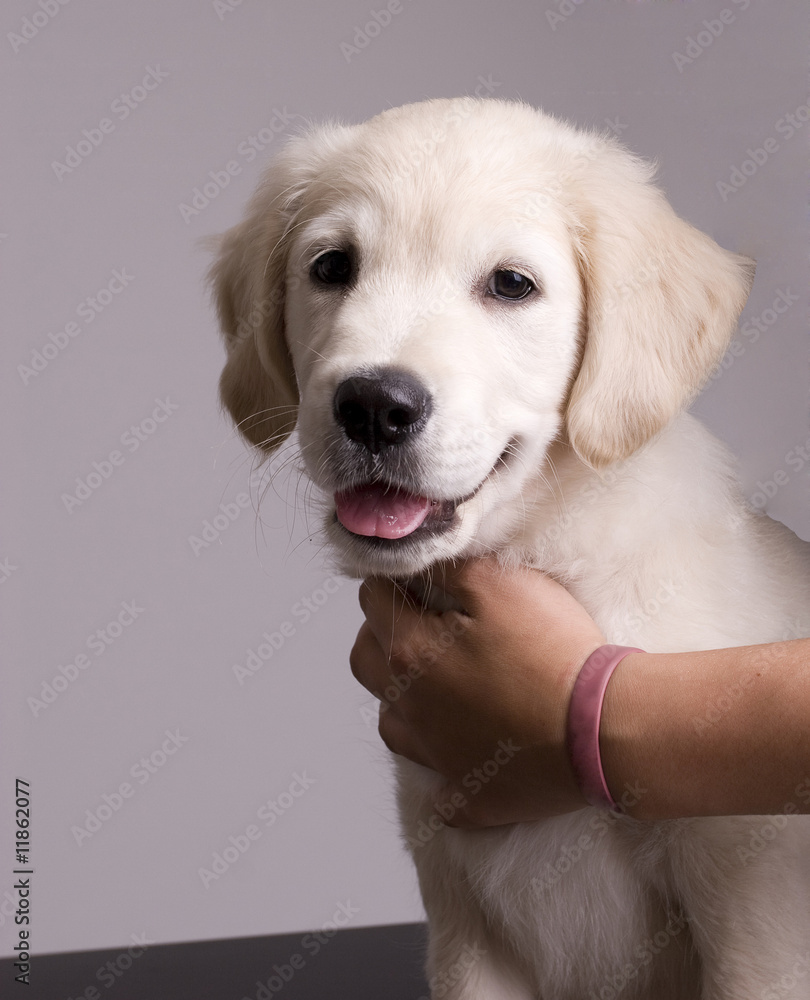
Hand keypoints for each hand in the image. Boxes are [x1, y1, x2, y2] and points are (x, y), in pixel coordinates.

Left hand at [350, 557, 606, 826]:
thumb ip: (448, 569)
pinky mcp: (470, 795)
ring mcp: (436, 756)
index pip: (372, 600)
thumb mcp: (499, 583)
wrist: (601, 727)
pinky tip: (465, 754)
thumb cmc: (552, 649)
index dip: (393, 582)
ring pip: (391, 723)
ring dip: (403, 698)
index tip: (421, 579)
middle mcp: (410, 706)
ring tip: (438, 682)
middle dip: (380, 634)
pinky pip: (440, 792)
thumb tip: (417, 567)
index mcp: (410, 652)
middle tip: (419, 621)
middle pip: (365, 661)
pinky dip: (445, 773)